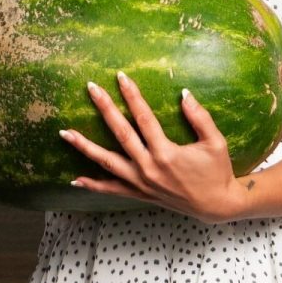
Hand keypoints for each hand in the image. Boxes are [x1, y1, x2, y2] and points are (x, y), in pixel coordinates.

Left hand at [62, 72, 244, 222]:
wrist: (217, 205)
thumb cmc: (216, 171)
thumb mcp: (215, 143)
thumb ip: (200, 117)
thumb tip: (184, 94)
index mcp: (166, 153)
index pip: (144, 118)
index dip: (132, 96)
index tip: (120, 77)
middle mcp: (149, 167)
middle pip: (120, 134)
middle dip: (104, 109)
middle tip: (91, 88)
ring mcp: (141, 183)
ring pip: (107, 162)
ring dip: (84, 147)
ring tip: (65, 133)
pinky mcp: (139, 194)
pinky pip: (111, 190)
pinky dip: (93, 185)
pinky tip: (75, 179)